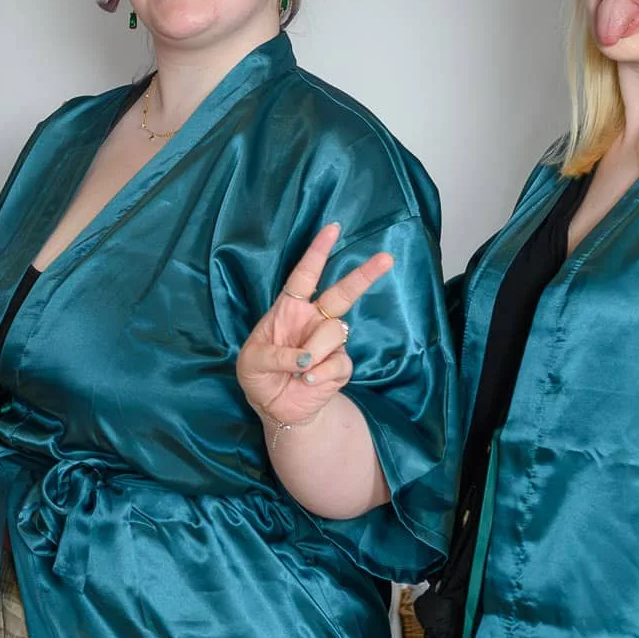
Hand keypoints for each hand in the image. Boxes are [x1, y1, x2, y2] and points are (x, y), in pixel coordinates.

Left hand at [235, 222, 394, 428]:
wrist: (276, 409)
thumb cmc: (259, 376)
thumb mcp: (251, 363)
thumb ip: (273, 355)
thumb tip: (303, 358)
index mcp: (290, 309)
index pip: (305, 275)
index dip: (317, 252)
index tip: (332, 228)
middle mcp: (313, 320)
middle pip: (343, 292)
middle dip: (364, 274)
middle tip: (386, 257)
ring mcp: (330, 343)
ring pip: (334, 332)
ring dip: (313, 352)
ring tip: (297, 371)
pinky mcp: (341, 366)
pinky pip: (338, 363)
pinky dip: (318, 374)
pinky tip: (306, 382)